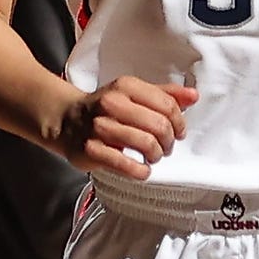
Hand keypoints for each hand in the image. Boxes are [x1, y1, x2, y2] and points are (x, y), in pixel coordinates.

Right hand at [56, 76, 197, 179]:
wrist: (65, 121)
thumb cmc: (104, 109)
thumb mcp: (132, 94)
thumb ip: (164, 94)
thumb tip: (193, 96)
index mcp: (125, 87)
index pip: (167, 104)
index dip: (179, 122)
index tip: (178, 132)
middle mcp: (111, 104)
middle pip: (159, 125)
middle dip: (169, 141)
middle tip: (166, 147)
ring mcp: (100, 127)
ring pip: (146, 143)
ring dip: (156, 155)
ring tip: (153, 157)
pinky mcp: (91, 150)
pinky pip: (126, 164)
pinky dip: (140, 171)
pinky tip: (142, 170)